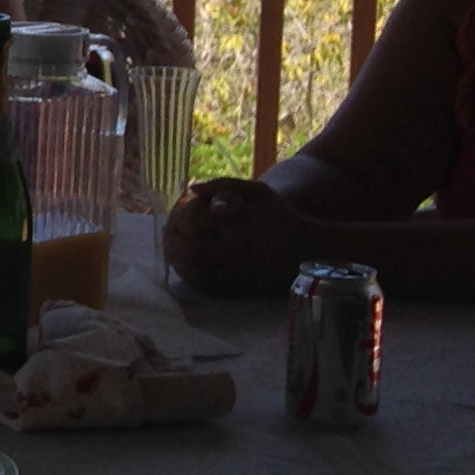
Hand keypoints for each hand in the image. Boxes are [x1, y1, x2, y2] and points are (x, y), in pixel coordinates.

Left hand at [163, 176, 311, 293]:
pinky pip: (207, 287)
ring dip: (177, 262)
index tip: (173, 218)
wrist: (307, 246)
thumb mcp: (257, 192)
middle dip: (172, 244)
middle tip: (167, 237)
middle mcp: (238, 251)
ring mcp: (239, 273)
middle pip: (190, 252)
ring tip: (172, 250)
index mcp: (239, 224)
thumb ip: (224, 185)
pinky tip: (185, 266)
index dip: (178, 220)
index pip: (194, 222)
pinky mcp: (241, 288)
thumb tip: (192, 189)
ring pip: (196, 273)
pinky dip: (191, 277)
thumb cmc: (277, 215)